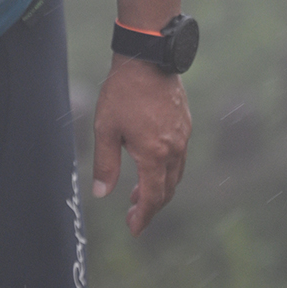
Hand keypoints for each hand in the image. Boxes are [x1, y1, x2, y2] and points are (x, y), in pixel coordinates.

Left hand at [91, 57, 191, 233]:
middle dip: (150, 207)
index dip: (143, 217)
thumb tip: (101, 193)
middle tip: (133, 216)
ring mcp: (183, 136)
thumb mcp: (106, 129)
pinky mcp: (185, 124)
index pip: (152, 197)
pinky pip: (179, 157)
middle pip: (167, 190)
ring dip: (158, 188)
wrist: (148, 58)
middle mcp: (174, 149)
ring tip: (138, 194)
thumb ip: (105, 164)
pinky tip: (151, 165)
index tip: (133, 229)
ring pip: (175, 174)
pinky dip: (166, 170)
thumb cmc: (122, 93)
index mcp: (154, 154)